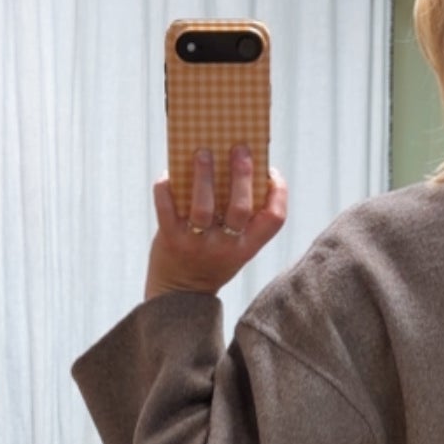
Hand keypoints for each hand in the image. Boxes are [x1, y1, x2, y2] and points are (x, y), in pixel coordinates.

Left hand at [145, 147, 287, 299]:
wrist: (178, 295)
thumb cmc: (209, 261)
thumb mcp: (234, 247)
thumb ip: (238, 219)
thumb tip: (230, 165)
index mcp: (247, 247)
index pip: (274, 220)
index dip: (278, 194)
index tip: (272, 172)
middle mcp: (225, 248)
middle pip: (240, 209)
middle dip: (241, 176)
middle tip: (239, 148)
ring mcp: (197, 245)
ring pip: (203, 208)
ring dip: (203, 176)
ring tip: (202, 152)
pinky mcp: (170, 241)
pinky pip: (167, 210)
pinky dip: (166, 189)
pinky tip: (168, 173)